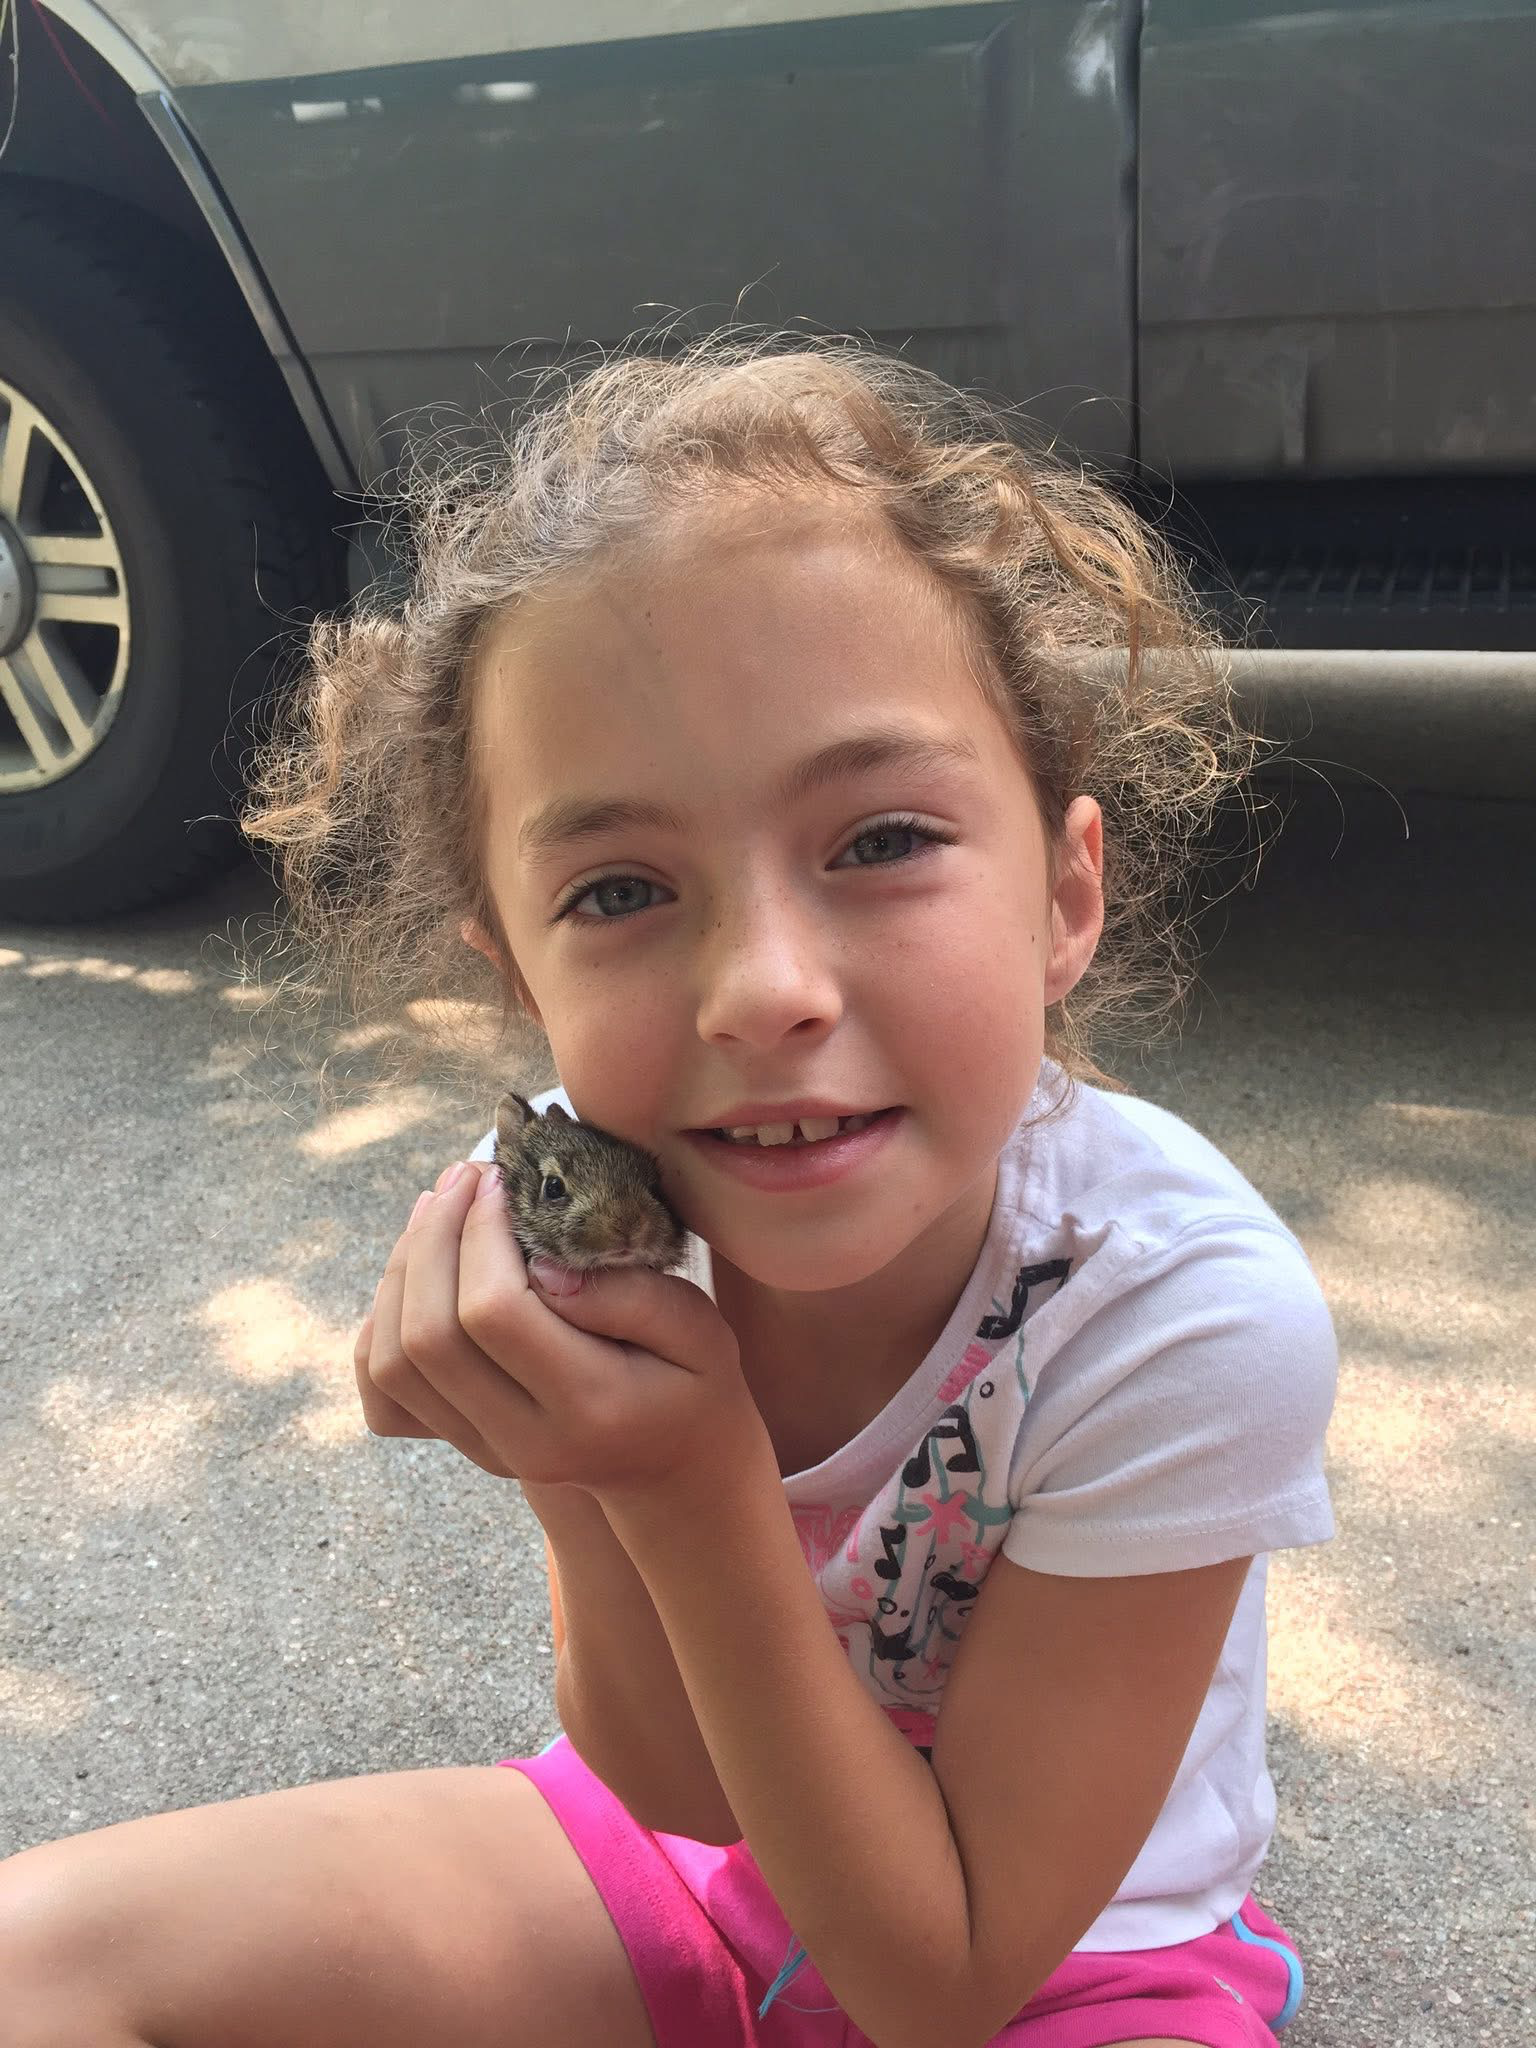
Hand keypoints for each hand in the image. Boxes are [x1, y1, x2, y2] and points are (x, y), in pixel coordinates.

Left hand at [355, 1160, 767, 1502]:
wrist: (676, 1465)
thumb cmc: (693, 1379)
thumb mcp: (699, 1329)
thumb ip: (632, 1295)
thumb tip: (541, 1266)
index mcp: (589, 1406)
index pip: (495, 1314)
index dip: (480, 1235)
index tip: (502, 1182)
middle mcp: (523, 1439)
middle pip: (429, 1336)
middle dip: (432, 1238)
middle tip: (464, 1178)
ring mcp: (483, 1448)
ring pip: (392, 1361)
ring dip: (402, 1270)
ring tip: (439, 1207)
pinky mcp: (460, 1442)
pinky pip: (384, 1389)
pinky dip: (383, 1321)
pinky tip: (420, 1270)